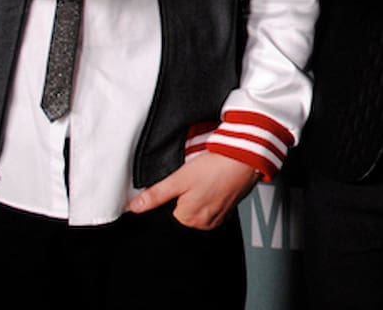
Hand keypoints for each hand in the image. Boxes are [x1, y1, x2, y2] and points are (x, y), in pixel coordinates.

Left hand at [127, 152, 260, 228]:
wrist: (247, 158)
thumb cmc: (217, 167)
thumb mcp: (180, 178)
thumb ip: (156, 195)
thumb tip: (135, 207)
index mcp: (189, 219)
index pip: (168, 213)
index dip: (170, 196)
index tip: (179, 184)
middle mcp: (205, 223)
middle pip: (183, 212)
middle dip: (184, 196)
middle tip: (193, 179)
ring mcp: (219, 217)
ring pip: (198, 209)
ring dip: (198, 196)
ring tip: (205, 179)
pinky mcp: (229, 209)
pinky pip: (213, 206)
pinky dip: (211, 196)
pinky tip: (214, 183)